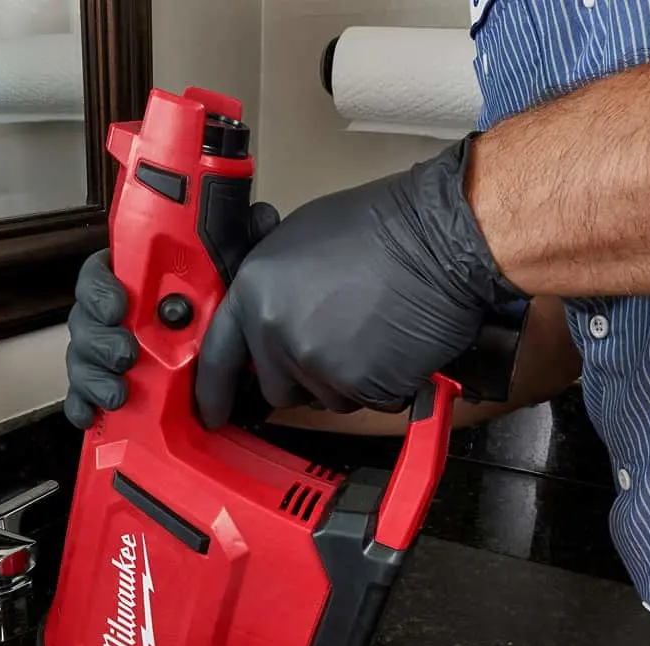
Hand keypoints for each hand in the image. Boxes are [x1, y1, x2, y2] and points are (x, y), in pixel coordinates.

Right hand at [63, 202, 280, 428]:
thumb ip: (241, 244)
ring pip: (81, 360)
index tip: (120, 305)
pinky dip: (81, 407)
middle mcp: (113, 316)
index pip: (101, 273)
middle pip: (84, 319)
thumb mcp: (232, 274)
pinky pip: (82, 397)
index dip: (101, 288)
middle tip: (128, 354)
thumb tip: (259, 217)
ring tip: (119, 393)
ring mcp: (105, 354)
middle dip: (100, 339)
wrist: (232, 367)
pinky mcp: (105, 389)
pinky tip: (91, 415)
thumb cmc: (218, 310)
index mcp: (133, 281)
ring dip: (95, 377)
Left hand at [194, 136, 523, 428]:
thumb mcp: (298, 242)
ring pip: (323, 399)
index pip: (217, 356)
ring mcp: (316, 361)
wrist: (438, 239)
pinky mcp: (357, 384)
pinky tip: (392, 344)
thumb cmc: (381, 228)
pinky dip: (382, 383)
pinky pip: (365, 402)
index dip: (213, 390)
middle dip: (303, 376)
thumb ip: (270, 292)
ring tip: (370, 330)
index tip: (211, 412)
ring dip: (346, 379)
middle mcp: (276, 331)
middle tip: (338, 339)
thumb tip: (263, 323)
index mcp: (254, 291)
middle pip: (276, 388)